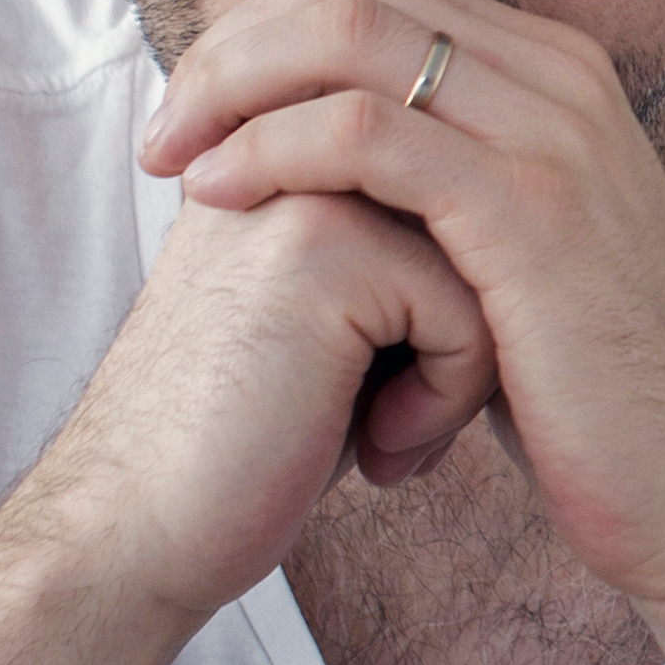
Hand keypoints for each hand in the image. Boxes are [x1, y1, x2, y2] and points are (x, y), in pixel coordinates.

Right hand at [21, 170, 500, 634]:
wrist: (138, 524)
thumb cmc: (256, 439)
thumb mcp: (337, 321)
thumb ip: (405, 244)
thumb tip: (527, 221)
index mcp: (292, 142)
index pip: (456, 193)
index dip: (448, 307)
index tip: (376, 385)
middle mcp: (294, 139)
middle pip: (478, 220)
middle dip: (463, 332)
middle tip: (391, 413)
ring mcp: (303, 180)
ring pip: (486, 264)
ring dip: (458, 373)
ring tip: (382, 430)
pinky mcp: (323, 247)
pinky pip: (470, 316)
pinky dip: (444, 405)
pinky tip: (376, 451)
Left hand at [139, 0, 664, 613]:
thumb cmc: (585, 395)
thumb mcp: (509, 257)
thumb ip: (441, 179)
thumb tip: (329, 144)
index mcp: (558, 74)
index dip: (263, 30)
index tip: (194, 107)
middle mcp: (565, 78)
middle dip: (231, 48)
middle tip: (162, 129)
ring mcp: (554, 134)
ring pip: (348, 36)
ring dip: (233, 90)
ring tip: (173, 163)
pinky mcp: (529, 205)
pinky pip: (364, 131)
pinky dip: (271, 151)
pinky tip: (219, 198)